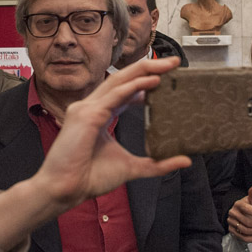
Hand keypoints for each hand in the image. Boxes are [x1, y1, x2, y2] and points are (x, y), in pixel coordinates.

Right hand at [37, 56, 189, 207]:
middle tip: (173, 62)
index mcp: (100, 115)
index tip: (167, 79)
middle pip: (123, 79)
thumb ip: (158, 163)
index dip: (145, 82)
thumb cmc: (89, 178)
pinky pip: (113, 95)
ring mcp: (87, 108)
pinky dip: (133, 86)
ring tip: (166, 65)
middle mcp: (92, 107)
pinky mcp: (86, 115)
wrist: (65, 190)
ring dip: (143, 70)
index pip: (124, 91)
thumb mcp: (132, 167)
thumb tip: (185, 160)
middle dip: (148, 67)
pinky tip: (150, 81)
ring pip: (118, 80)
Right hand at [227, 186, 251, 242]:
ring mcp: (231, 223)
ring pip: (245, 230)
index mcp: (238, 204)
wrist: (235, 213)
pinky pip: (243, 237)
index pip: (247, 209)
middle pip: (247, 222)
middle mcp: (232, 213)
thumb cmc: (246, 205)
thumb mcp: (249, 199)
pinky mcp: (231, 231)